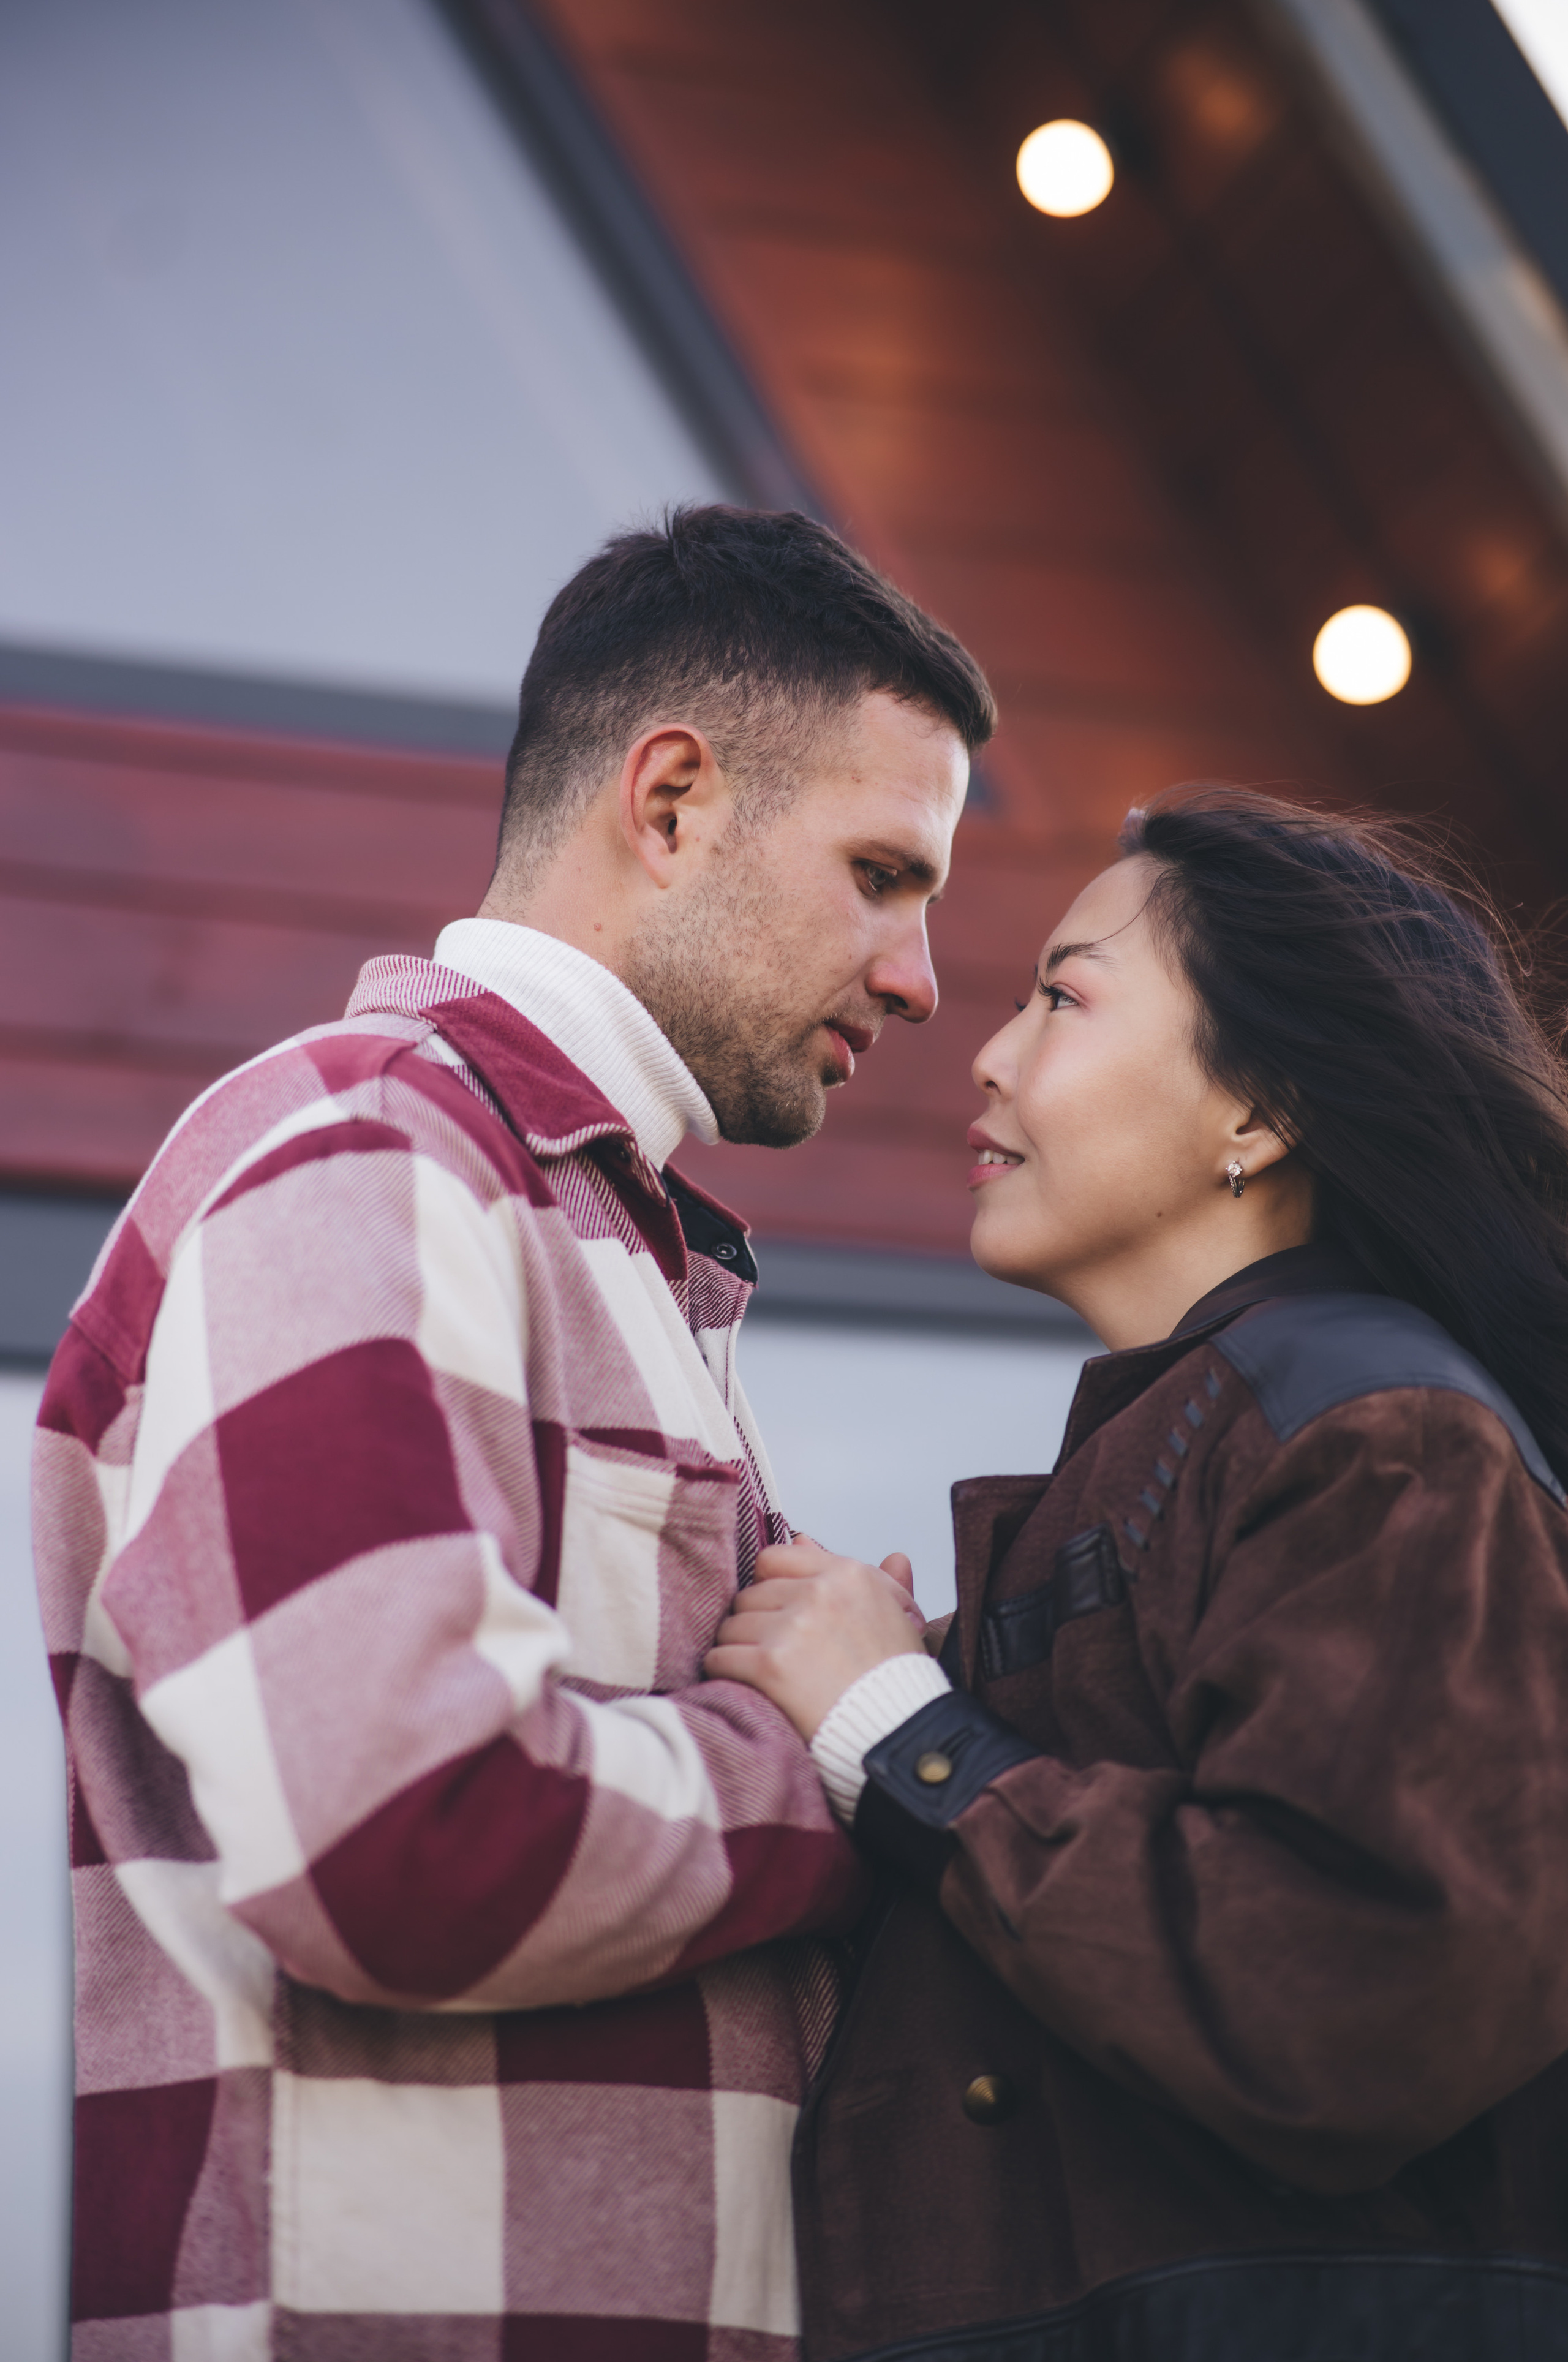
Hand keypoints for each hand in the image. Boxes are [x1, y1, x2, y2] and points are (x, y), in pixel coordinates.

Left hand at [704, 1541, 925, 1740]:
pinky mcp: (770, 1665)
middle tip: (771, 1648)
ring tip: (760, 1669)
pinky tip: (744, 1682)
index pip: (774, 1559)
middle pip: (749, 1595)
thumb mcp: (897, 1614)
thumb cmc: (896, 1677)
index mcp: (847, 1574)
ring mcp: (792, 1628)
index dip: (768, 1586)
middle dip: (754, 1622)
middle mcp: (818, 1593)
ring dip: (738, 1648)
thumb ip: (864, 1574)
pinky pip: (720, 1657)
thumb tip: (810, 1539)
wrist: (896, 1730)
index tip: (775, 1610)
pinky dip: (725, 1671)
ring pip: (731, 1626)